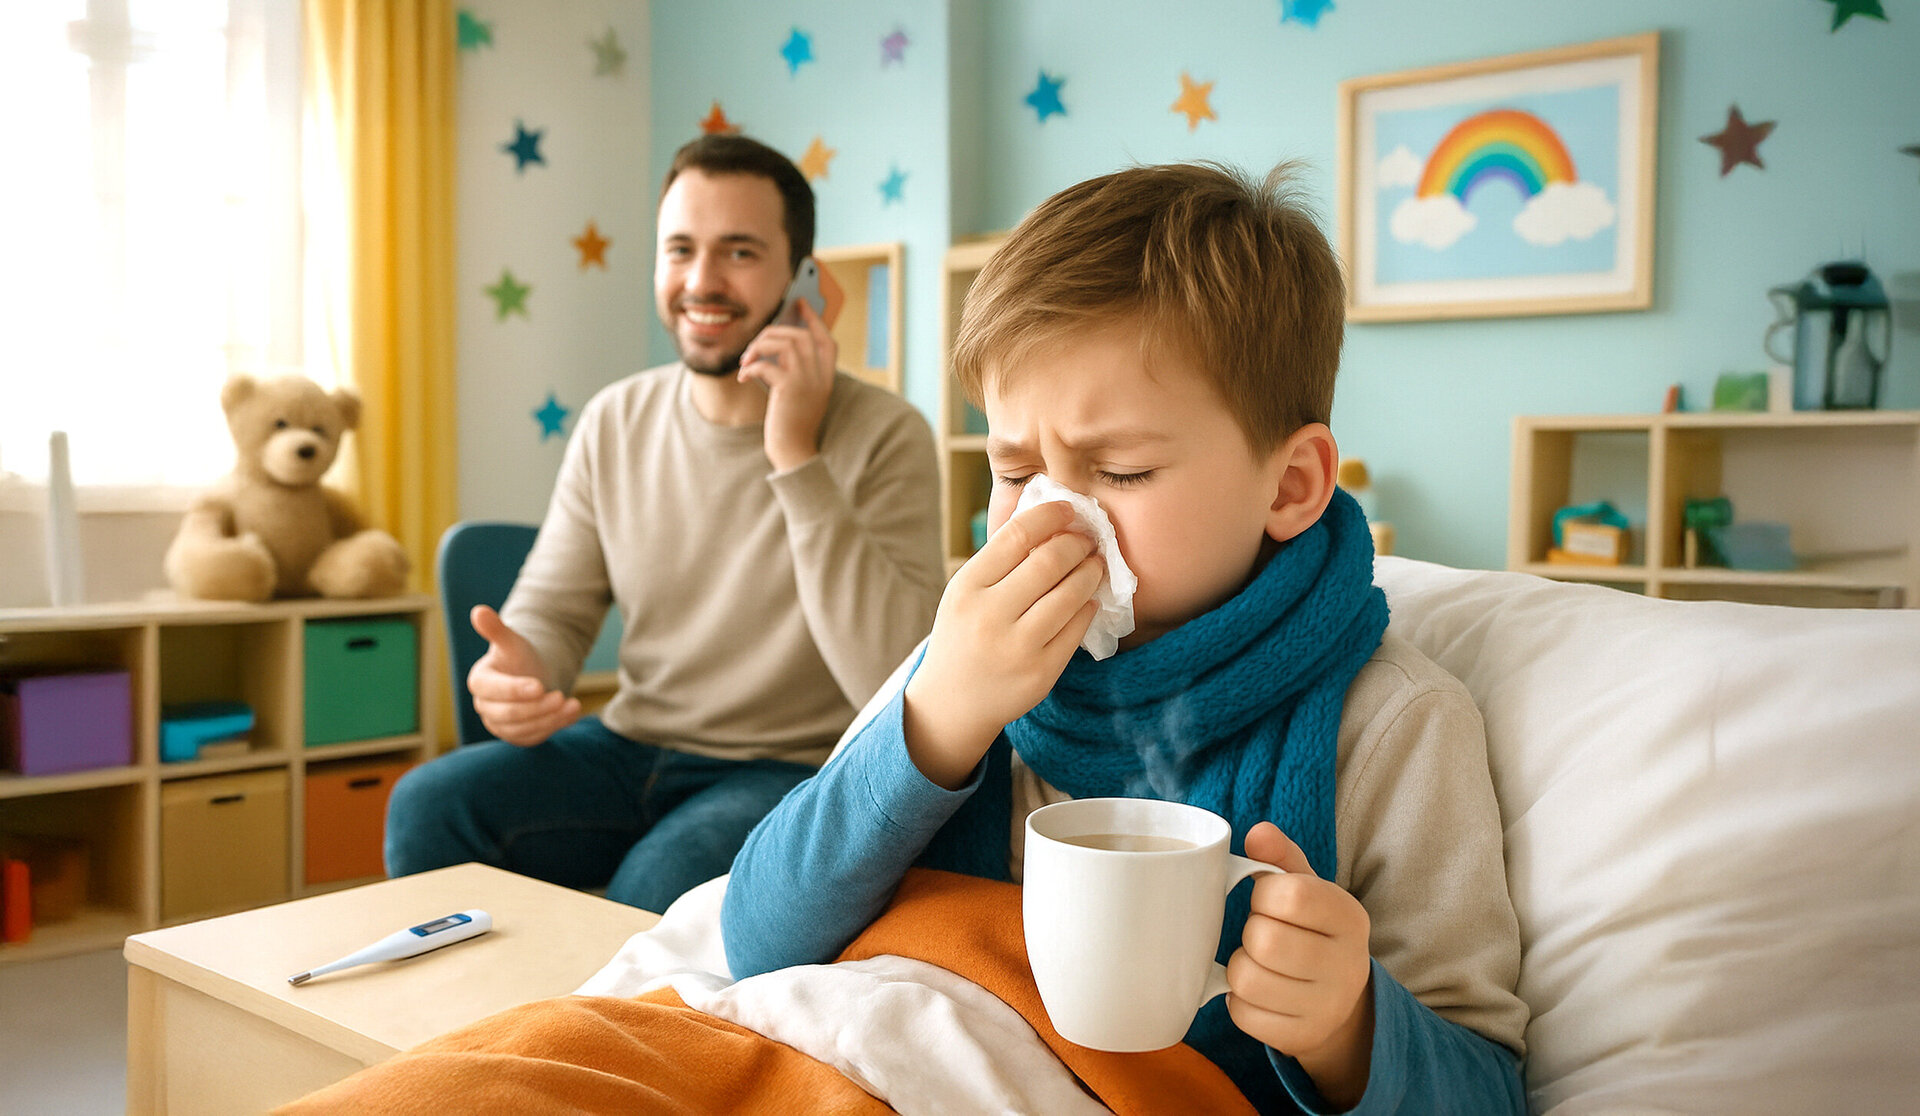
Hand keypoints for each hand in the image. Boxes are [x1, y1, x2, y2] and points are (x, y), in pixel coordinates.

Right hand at [466, 605, 580, 745]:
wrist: (533, 673)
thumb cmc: (519, 657)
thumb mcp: (512, 642)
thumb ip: (496, 629)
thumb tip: (478, 610)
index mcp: (480, 682)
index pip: (492, 690)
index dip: (515, 690)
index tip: (540, 686)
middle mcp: (485, 706)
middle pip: (507, 715)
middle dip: (536, 707)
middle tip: (560, 696)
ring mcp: (500, 724)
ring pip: (522, 729)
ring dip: (549, 719)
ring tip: (572, 705)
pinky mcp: (517, 736)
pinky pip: (534, 737)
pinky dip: (555, 726)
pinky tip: (572, 713)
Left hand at [740, 298, 836, 471]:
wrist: (793, 452)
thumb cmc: (792, 424)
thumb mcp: (801, 395)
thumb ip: (797, 372)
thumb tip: (776, 346)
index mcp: (826, 378)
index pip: (827, 340)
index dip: (814, 320)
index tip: (800, 303)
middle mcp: (821, 376)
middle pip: (802, 336)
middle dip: (775, 332)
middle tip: (756, 342)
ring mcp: (807, 382)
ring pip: (786, 344)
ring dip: (760, 347)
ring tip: (747, 360)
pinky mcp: (790, 389)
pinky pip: (767, 365)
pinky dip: (751, 367)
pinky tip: (743, 377)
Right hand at [901, 501, 1102, 788]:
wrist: (952, 702)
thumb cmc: (964, 634)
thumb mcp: (965, 593)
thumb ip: (1000, 561)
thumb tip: (1053, 520)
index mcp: (967, 588)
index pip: (1017, 536)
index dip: (1050, 516)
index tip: (1069, 509)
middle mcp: (989, 616)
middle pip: (1049, 562)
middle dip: (1078, 543)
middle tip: (1088, 540)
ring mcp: (1016, 648)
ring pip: (1070, 595)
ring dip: (1091, 572)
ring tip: (1095, 565)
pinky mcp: (1040, 674)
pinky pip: (1077, 629)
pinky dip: (1087, 607)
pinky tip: (1087, 599)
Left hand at [1227, 822, 1375, 1108]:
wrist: (1337, 999)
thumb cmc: (1310, 930)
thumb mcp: (1305, 887)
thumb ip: (1280, 857)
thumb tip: (1258, 833)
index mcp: (1350, 917)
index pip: (1293, 895)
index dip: (1264, 894)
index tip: (1267, 899)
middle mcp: (1347, 965)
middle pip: (1265, 941)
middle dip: (1251, 932)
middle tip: (1262, 933)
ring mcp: (1325, 1007)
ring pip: (1247, 980)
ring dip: (1240, 966)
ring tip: (1259, 961)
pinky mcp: (1299, 1037)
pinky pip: (1242, 1013)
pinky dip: (1238, 999)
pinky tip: (1259, 991)